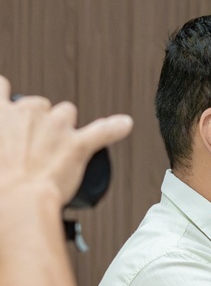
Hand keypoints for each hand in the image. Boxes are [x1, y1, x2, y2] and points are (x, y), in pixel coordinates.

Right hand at [0, 75, 132, 204]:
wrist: (14, 198)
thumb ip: (1, 140)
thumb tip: (4, 150)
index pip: (1, 87)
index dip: (8, 96)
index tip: (12, 106)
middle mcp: (28, 113)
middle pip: (39, 104)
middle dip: (40, 120)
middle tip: (36, 146)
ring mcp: (56, 127)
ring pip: (66, 111)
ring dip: (66, 125)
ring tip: (61, 147)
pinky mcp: (78, 145)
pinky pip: (104, 131)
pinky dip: (116, 128)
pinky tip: (124, 125)